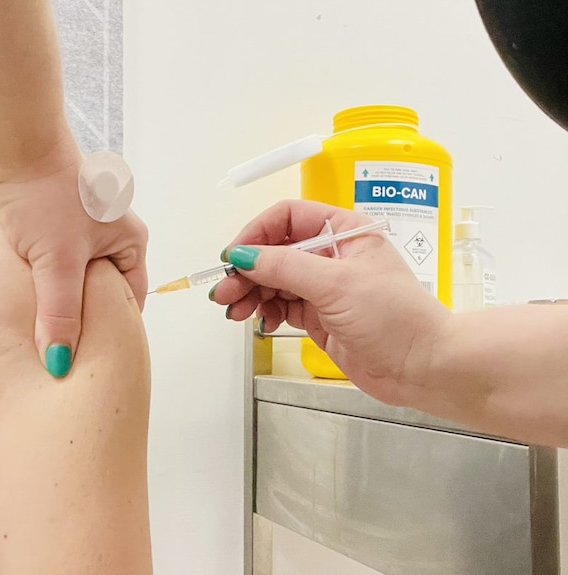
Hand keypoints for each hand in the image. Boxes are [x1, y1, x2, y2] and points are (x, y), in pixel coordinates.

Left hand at [0, 147, 148, 378]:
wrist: (9, 144)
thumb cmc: (47, 194)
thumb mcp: (59, 263)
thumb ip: (60, 315)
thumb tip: (60, 364)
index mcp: (127, 240)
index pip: (130, 298)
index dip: (113, 329)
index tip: (94, 360)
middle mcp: (106, 236)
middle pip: (98, 291)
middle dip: (80, 318)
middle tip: (62, 354)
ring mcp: (73, 230)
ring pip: (67, 279)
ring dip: (53, 299)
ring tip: (38, 332)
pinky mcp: (42, 226)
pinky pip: (43, 266)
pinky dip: (34, 282)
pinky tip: (20, 303)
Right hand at [213, 200, 450, 404]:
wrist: (423, 367)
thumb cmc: (396, 317)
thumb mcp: (336, 284)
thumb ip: (285, 267)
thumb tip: (244, 255)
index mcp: (343, 231)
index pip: (287, 218)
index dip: (257, 234)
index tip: (235, 256)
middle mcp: (332, 255)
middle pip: (275, 251)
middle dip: (248, 270)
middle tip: (226, 292)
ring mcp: (325, 286)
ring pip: (274, 280)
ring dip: (252, 293)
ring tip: (236, 310)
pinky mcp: (321, 315)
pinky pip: (282, 305)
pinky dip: (267, 311)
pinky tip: (262, 320)